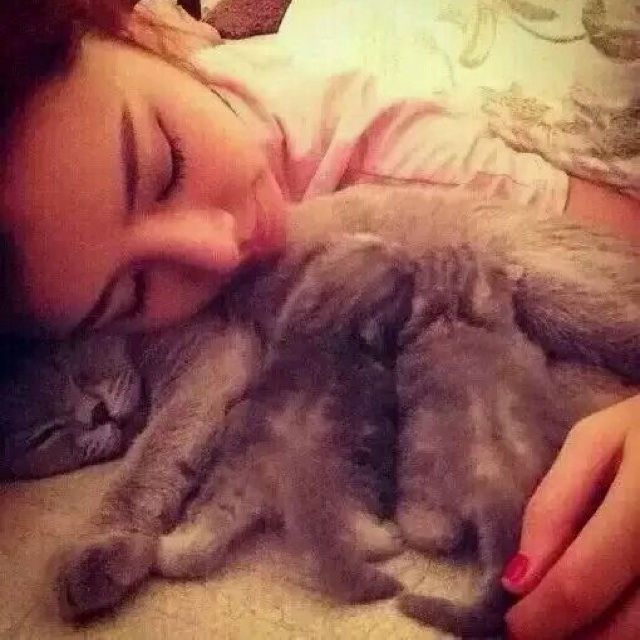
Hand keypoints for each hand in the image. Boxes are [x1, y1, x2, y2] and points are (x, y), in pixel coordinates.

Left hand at [501, 394, 639, 638]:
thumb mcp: (594, 442)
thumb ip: (555, 505)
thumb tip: (518, 576)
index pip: (583, 579)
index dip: (542, 615)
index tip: (513, 624)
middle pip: (626, 625)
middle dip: (572, 637)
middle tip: (534, 632)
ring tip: (569, 629)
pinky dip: (633, 627)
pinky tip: (609, 617)